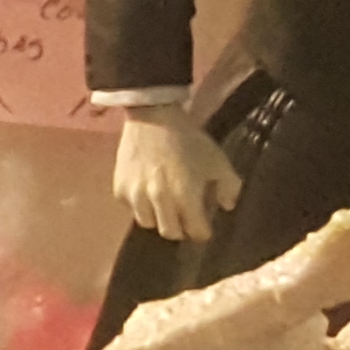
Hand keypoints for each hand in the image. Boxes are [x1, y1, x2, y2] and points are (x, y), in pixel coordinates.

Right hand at [110, 111, 239, 240]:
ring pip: (148, 223)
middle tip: (185, 216)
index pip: (196, 232)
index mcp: (186, 196)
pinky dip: (140, 204)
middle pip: (170, 233)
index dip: (203, 230)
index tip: (204, 225)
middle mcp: (159, 200)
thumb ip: (230, 187)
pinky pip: (131, 208)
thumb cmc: (189, 140)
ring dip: (159, 217)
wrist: (153, 116)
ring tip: (164, 204)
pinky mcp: (119, 188)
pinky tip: (147, 190)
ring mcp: (136, 196)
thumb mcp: (218, 160)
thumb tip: (225, 206)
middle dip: (181, 228)